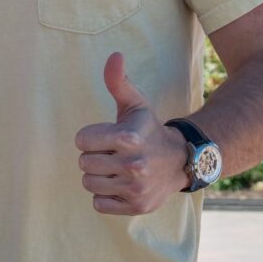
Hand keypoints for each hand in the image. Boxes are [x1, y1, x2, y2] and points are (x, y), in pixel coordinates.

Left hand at [74, 52, 189, 214]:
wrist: (181, 161)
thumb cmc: (148, 130)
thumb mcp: (135, 104)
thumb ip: (118, 81)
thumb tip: (115, 55)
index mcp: (127, 138)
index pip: (81, 140)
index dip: (90, 137)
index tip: (107, 136)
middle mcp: (133, 164)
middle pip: (84, 163)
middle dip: (94, 157)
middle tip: (112, 154)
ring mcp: (135, 188)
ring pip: (89, 184)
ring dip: (98, 177)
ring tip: (115, 168)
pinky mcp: (136, 206)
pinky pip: (98, 204)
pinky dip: (105, 196)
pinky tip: (120, 184)